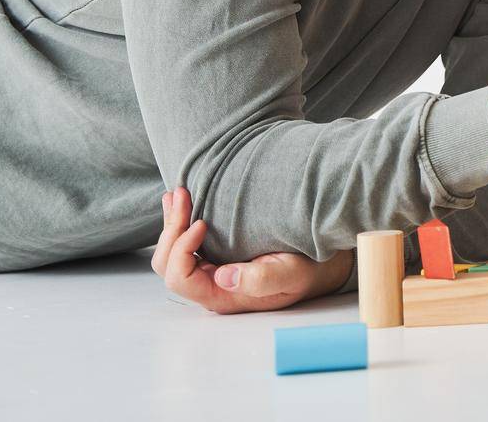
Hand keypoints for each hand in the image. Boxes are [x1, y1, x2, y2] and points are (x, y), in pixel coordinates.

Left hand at [151, 186, 353, 313]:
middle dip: (171, 230)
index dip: (182, 248)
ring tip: (177, 193)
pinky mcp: (216, 256)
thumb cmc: (306, 271)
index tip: (203, 223)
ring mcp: (210, 270)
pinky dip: (179, 221)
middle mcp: (210, 284)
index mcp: (221, 294)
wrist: (319, 266)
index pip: (180, 277)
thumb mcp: (291, 275)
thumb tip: (222, 275)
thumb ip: (260, 280)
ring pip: (172, 253)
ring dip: (171, 223)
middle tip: (183, 194)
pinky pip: (185, 243)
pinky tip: (181, 201)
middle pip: (168, 265)